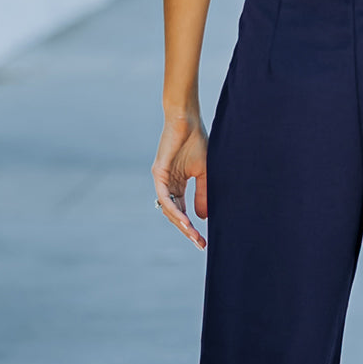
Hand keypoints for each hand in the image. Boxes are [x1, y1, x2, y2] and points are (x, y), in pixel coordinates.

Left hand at [152, 113, 208, 247]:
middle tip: (200, 243)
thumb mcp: (204, 174)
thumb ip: (203, 195)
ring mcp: (161, 180)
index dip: (191, 227)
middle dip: (187, 230)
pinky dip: (175, 210)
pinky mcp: (158, 173)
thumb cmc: (196, 142)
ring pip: (168, 209)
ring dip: (181, 224)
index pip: (183, 212)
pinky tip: (185, 221)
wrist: (187, 120)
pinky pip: (164, 197)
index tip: (203, 241)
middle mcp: (167, 185)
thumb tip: (203, 218)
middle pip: (175, 215)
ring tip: (194, 235)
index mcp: (177, 185)